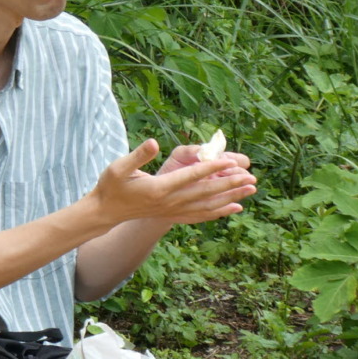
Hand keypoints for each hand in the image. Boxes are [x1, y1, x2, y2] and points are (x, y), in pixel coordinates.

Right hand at [91, 139, 256, 225]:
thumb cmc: (111, 186)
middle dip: (230, 184)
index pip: (190, 176)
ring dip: (231, 197)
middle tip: (251, 177)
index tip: (230, 162)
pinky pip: (202, 215)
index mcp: (159, 188)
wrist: (106, 211)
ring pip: (208, 205)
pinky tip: (235, 207)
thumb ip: (138, 155)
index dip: (211, 168)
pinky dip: (220, 211)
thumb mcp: (118, 167)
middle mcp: (170, 202)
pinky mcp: (174, 215)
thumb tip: (154, 143)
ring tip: (251, 190)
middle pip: (205, 192)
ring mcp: (173, 211)